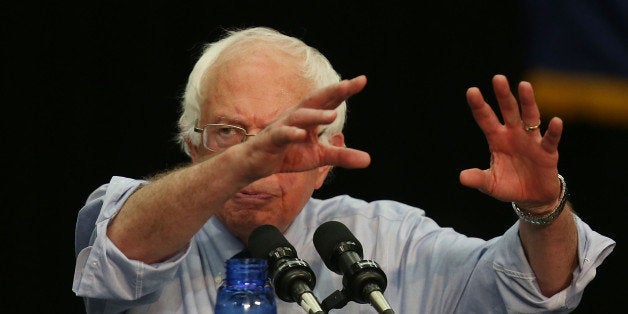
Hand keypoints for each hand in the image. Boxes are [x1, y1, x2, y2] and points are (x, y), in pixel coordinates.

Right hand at [237, 75, 370, 178]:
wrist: (256, 163)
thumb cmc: (288, 154)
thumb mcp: (319, 157)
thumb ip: (342, 156)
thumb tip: (369, 160)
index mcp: (310, 117)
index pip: (329, 101)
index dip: (344, 90)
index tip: (362, 80)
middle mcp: (297, 116)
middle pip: (315, 99)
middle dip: (332, 91)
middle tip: (350, 84)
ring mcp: (283, 126)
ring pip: (300, 116)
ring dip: (316, 114)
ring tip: (333, 115)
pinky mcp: (271, 140)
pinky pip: (282, 134)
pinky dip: (291, 133)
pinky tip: (301, 134)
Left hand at [460, 75, 562, 211]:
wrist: (533, 197)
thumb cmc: (510, 185)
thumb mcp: (491, 184)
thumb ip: (478, 179)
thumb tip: (462, 177)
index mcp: (497, 139)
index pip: (486, 119)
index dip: (479, 105)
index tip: (472, 91)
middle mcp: (514, 134)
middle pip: (508, 111)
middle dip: (503, 95)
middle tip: (498, 78)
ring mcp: (531, 141)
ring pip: (530, 117)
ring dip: (528, 102)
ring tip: (524, 85)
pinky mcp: (547, 152)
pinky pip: (549, 139)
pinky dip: (553, 131)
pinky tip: (556, 121)